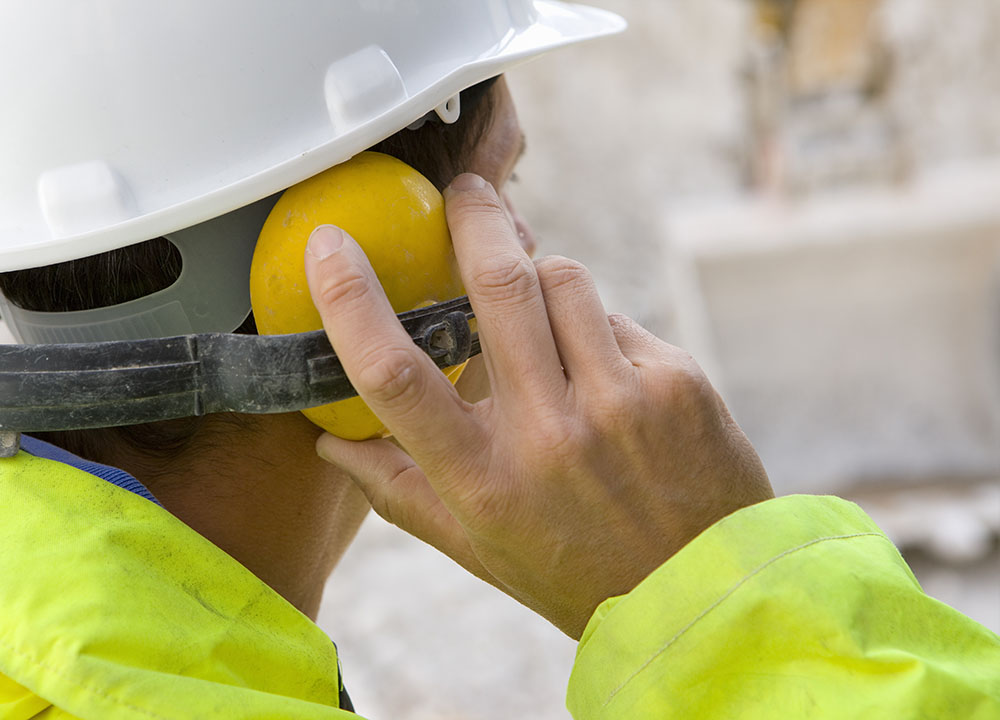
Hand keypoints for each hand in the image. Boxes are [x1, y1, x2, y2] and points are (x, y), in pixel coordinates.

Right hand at [304, 174, 772, 638]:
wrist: (702, 594)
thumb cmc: (576, 573)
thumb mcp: (477, 548)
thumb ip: (399, 491)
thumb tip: (328, 442)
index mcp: (482, 481)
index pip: (396, 377)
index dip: (351, 301)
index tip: (329, 246)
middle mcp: (548, 435)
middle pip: (496, 285)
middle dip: (474, 218)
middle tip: (465, 192)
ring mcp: (618, 403)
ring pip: (563, 278)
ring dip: (543, 275)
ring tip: (544, 314)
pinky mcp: (675, 381)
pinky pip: (615, 314)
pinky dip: (596, 324)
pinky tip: (606, 372)